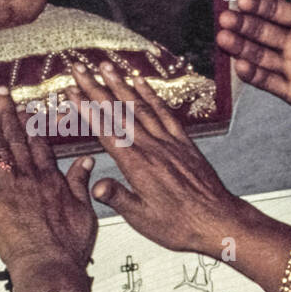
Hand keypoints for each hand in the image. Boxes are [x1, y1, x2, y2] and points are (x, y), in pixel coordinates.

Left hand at [0, 88, 97, 273]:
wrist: (51, 268)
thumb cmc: (70, 247)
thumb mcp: (86, 213)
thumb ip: (82, 183)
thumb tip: (87, 160)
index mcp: (52, 178)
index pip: (39, 141)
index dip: (31, 121)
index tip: (25, 105)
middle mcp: (30, 176)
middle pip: (16, 136)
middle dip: (8, 111)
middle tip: (1, 92)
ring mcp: (9, 186)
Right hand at [68, 63, 248, 254]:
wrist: (218, 221)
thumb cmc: (180, 225)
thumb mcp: (142, 218)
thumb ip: (118, 198)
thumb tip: (96, 186)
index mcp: (137, 166)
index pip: (105, 130)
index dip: (86, 109)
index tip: (72, 91)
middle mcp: (152, 148)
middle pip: (119, 112)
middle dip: (96, 87)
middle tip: (80, 68)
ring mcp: (169, 142)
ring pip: (140, 106)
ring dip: (121, 84)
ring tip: (106, 66)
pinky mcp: (183, 142)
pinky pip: (165, 112)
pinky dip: (151, 95)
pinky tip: (140, 83)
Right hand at [216, 0, 290, 128]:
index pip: (277, 10)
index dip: (259, 5)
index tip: (243, 0)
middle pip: (263, 32)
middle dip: (243, 25)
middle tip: (226, 18)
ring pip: (261, 56)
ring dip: (241, 48)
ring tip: (224, 39)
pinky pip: (270, 82)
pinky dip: (254, 76)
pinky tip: (241, 65)